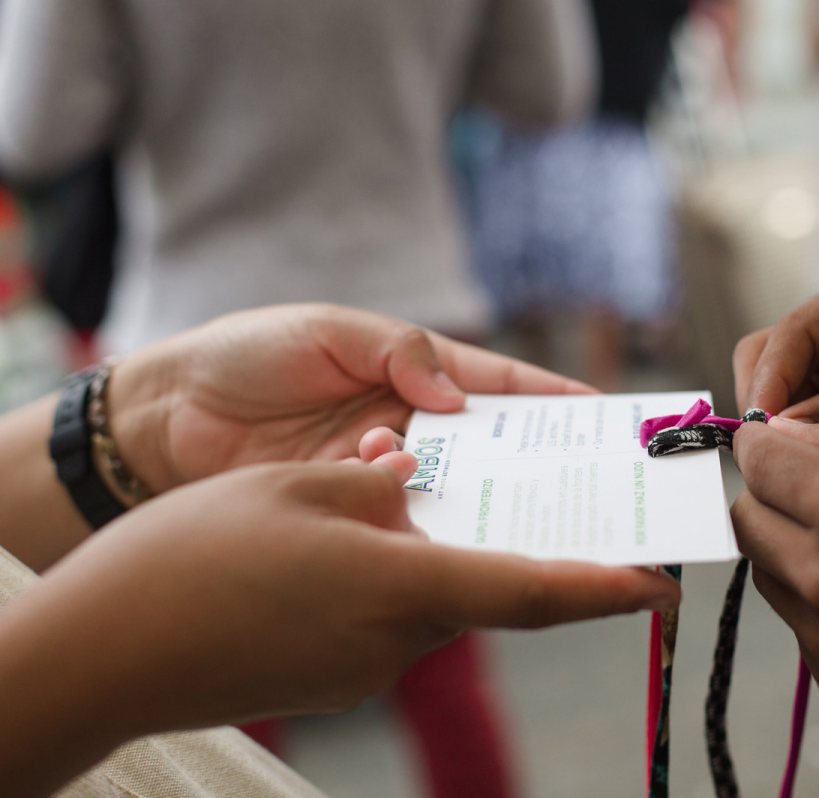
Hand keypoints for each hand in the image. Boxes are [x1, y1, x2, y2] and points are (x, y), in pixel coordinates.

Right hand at [0, 458, 678, 795]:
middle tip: (516, 496)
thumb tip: (413, 483)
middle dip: (504, 545)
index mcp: (401, 586)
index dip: (605, 587)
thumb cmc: (194, 553)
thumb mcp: (296, 485)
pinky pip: (384, 618)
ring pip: (429, 599)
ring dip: (432, 554)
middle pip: (482, 588)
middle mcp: (396, 639)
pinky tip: (334, 544)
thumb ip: (377, 484)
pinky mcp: (329, 680)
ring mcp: (360, 670)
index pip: (533, 591)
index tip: (660, 583)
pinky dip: (387, 578)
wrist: (97, 652)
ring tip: (392, 497)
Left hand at [107, 304, 592, 494]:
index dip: (554, 397)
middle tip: (591, 483)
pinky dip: (432, 528)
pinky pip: (411, 522)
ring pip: (460, 489)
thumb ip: (397, 354)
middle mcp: (414, 422)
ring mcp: (388, 470)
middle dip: (541, 461)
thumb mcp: (327, 332)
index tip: (605, 414)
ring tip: (535, 515)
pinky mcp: (357, 511)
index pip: (500, 383)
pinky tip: (451, 534)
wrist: (165, 421)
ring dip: (490, 500)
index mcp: (415, 370)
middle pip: (495, 445)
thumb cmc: (247, 355)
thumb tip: (458, 399)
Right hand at [733, 261, 818, 484]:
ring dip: (778, 423)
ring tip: (789, 466)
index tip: (757, 431)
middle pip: (771, 352)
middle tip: (769, 455)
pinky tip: (807, 465)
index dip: (768, 382)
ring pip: (779, 383)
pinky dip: (797, 436)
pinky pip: (801, 409)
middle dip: (764, 400)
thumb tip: (773, 435)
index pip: (792, 333)